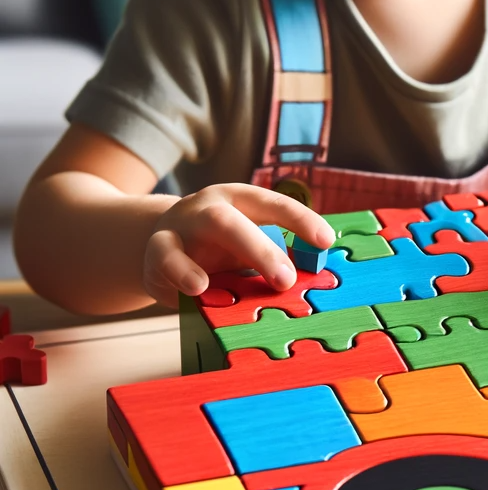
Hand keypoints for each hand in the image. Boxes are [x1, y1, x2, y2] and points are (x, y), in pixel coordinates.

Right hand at [142, 183, 335, 307]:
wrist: (162, 249)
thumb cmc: (219, 249)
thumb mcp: (246, 250)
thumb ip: (273, 260)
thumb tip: (314, 283)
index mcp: (243, 201)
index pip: (275, 205)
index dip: (302, 221)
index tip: (326, 241)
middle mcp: (213, 206)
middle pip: (239, 219)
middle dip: (264, 250)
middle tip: (286, 281)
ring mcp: (183, 223)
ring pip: (210, 227)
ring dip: (220, 257)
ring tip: (255, 278)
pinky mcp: (158, 249)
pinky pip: (167, 256)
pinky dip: (183, 273)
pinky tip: (198, 288)